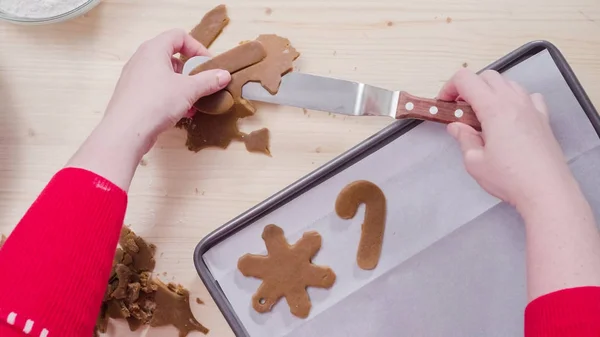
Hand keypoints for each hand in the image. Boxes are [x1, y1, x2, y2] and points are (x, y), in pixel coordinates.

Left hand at [67, 29, 230, 190]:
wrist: (126, 131)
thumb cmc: (157, 102)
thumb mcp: (189, 90)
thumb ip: (208, 81)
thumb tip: (224, 75)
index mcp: (154, 50)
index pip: (178, 36)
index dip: (197, 48)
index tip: (208, 65)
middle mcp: (141, 59)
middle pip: (171, 56)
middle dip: (190, 70)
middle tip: (202, 84)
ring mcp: (134, 77)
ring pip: (164, 75)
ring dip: (182, 86)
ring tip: (194, 102)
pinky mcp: (131, 94)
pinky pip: (155, 89)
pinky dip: (170, 96)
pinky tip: (181, 113)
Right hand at [439, 69, 574, 208]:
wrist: (546, 190)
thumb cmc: (509, 178)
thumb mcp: (474, 161)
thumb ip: (463, 138)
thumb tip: (456, 127)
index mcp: (494, 108)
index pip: (466, 79)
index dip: (449, 87)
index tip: (444, 104)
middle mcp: (514, 101)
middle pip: (487, 76)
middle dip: (469, 87)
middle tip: (460, 110)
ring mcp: (531, 108)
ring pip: (508, 83)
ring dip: (491, 91)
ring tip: (483, 114)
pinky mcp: (543, 118)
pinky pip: (528, 96)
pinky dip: (514, 99)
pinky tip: (510, 116)